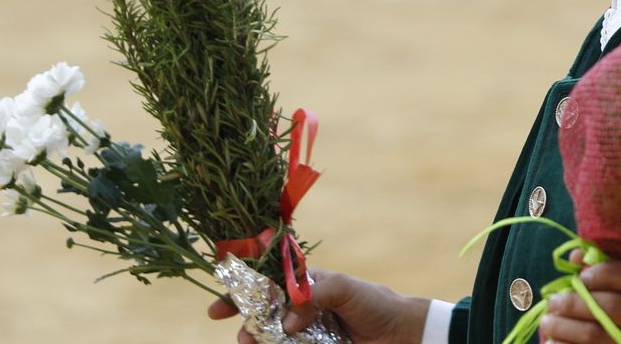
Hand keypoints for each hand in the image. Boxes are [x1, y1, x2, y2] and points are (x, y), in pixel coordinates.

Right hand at [206, 267, 431, 343]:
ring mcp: (305, 334)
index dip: (240, 292)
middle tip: (243, 338)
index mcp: (305, 285)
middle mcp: (300, 309)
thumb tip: (286, 322)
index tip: (218, 307)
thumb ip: (312, 297)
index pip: (266, 283)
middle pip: (262, 315)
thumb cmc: (375, 302)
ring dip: (257, 342)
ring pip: (271, 339)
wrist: (401, 334)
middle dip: (245, 325)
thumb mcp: (344, 288)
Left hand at [539, 260, 620, 343]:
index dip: (605, 274)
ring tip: (548, 322)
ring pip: (598, 336)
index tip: (580, 278)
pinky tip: (553, 342)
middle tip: (553, 302)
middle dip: (576, 303)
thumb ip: (601, 269)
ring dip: (565, 328)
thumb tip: (577, 256)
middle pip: (614, 307)